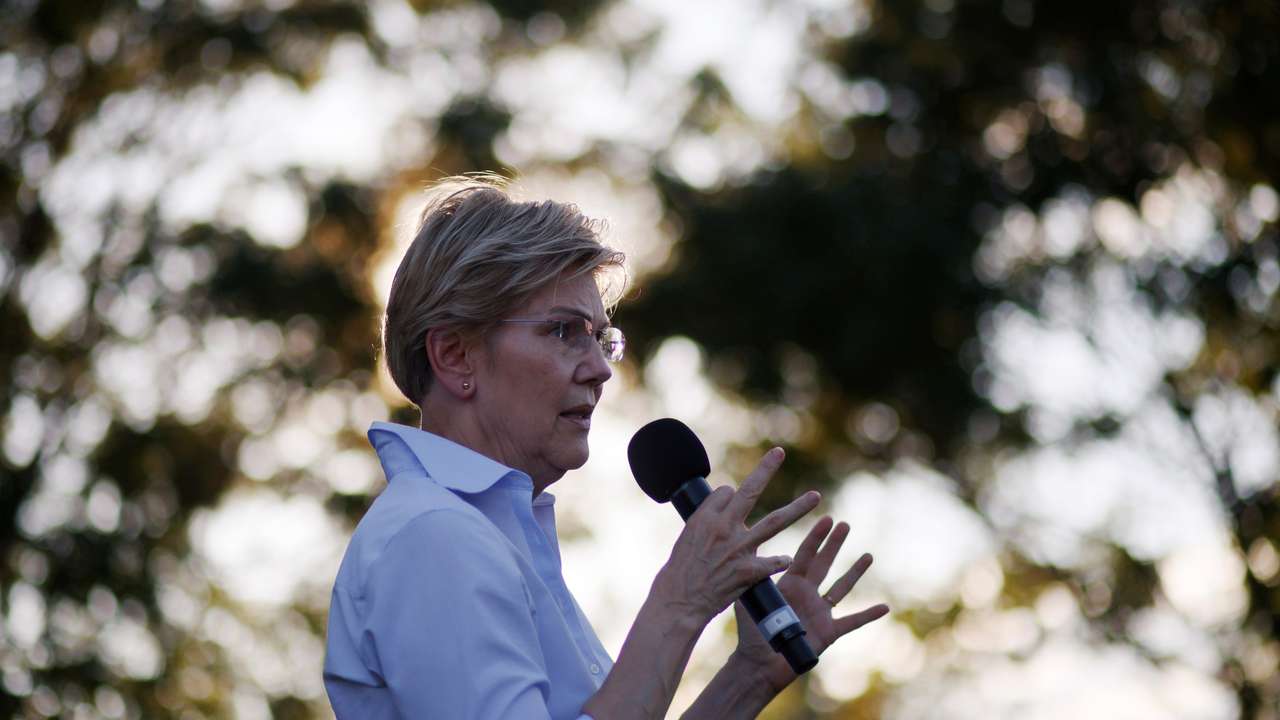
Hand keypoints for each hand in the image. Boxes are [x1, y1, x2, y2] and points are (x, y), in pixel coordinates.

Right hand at [653, 448, 820, 625]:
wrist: (679, 600)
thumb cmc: (680, 569)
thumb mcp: (688, 535)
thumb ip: (710, 519)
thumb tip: (726, 501)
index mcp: (706, 517)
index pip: (727, 492)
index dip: (731, 497)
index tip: (731, 503)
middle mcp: (724, 527)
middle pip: (750, 491)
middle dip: (766, 470)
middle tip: (778, 452)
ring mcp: (739, 548)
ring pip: (775, 522)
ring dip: (798, 508)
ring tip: (815, 495)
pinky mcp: (748, 571)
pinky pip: (773, 562)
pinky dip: (781, 560)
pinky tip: (786, 559)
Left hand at [731, 515, 888, 691]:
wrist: (759, 665)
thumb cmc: (751, 634)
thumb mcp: (748, 600)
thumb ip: (750, 577)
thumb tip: (745, 548)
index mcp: (789, 584)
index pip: (805, 555)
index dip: (816, 538)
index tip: (826, 519)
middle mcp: (806, 594)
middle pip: (824, 564)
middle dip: (834, 544)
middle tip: (844, 524)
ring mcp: (819, 612)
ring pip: (841, 588)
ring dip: (855, 572)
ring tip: (868, 555)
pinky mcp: (828, 632)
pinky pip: (852, 622)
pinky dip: (868, 615)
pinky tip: (884, 607)